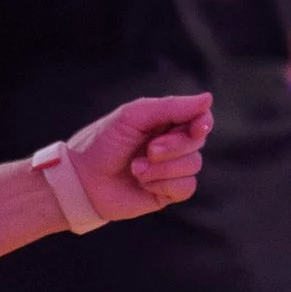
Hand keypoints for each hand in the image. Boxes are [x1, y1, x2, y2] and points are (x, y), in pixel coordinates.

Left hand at [66, 91, 213, 222]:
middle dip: (174, 146)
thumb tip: (208, 99)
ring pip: (193, 165)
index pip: (199, 118)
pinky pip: (186, 188)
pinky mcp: (167, 192)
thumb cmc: (102, 143)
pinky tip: (144, 184)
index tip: (197, 127)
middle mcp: (171, 144)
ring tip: (136, 169)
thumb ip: (171, 107)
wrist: (81, 181)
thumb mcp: (134, 116)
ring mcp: (170, 169)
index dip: (202, 122)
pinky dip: (164, 184)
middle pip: (197, 142)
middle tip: (149, 150)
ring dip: (163, 168)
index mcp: (164, 122)